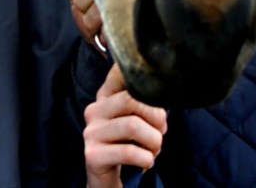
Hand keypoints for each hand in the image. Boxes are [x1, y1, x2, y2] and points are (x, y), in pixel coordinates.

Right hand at [84, 64, 167, 187]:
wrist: (107, 177)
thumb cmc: (127, 144)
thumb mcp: (135, 119)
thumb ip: (144, 102)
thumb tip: (165, 89)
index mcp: (104, 97)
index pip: (124, 77)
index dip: (149, 91)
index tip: (160, 108)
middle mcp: (94, 111)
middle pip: (132, 100)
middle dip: (156, 118)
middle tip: (161, 132)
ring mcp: (91, 133)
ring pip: (132, 125)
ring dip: (154, 141)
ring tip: (154, 149)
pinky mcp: (93, 155)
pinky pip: (128, 152)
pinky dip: (146, 158)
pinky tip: (147, 161)